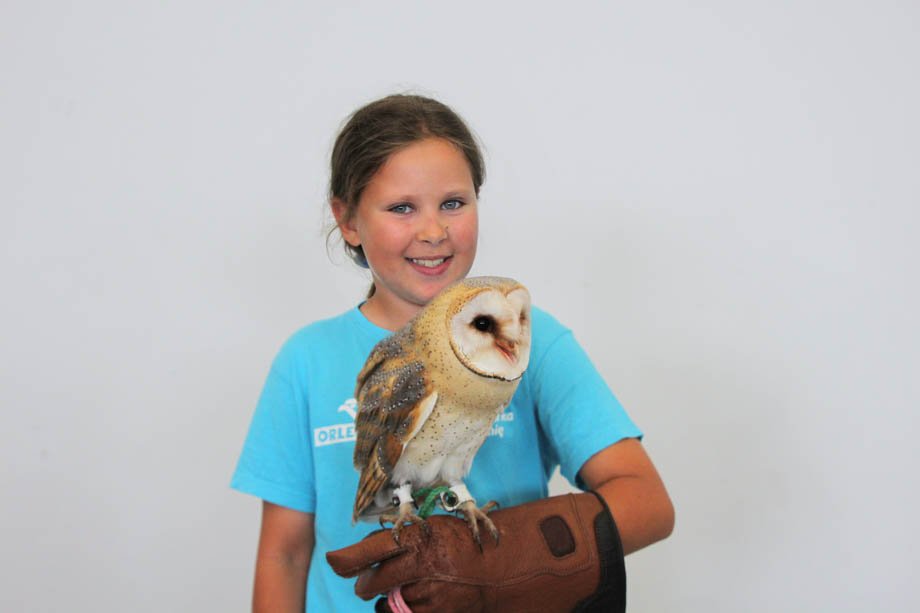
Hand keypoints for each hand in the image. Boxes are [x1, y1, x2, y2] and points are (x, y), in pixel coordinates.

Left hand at [326, 492, 625, 612]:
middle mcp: (435, 567)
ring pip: (400, 609)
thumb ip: (440, 539)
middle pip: (380, 583)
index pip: (376, 547)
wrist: (560, 552)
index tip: (337, 563)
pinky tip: (425, 609)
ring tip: (398, 601)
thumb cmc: (521, 529)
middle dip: (370, 586)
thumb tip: (413, 548)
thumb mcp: (473, 525)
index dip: (350, 559)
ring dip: (396, 606)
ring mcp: (448, 598)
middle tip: (366, 586)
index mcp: (435, 536)